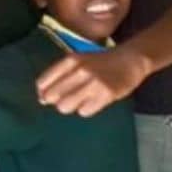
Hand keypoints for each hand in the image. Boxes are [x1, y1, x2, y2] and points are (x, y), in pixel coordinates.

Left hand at [34, 46, 151, 117]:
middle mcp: (79, 70)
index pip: (43, 82)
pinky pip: (84, 112)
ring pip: (65, 106)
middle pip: (52, 97)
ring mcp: (93, 83)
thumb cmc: (100, 62)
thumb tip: (41, 98)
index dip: (44, 92)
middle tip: (70, 97)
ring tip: (83, 99)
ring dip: (71, 106)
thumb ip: (59, 76)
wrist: (130, 59)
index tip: (49, 95)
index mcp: (70, 60)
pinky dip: (87, 109)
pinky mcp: (106, 94)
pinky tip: (95, 101)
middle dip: (57, 101)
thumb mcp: (78, 61)